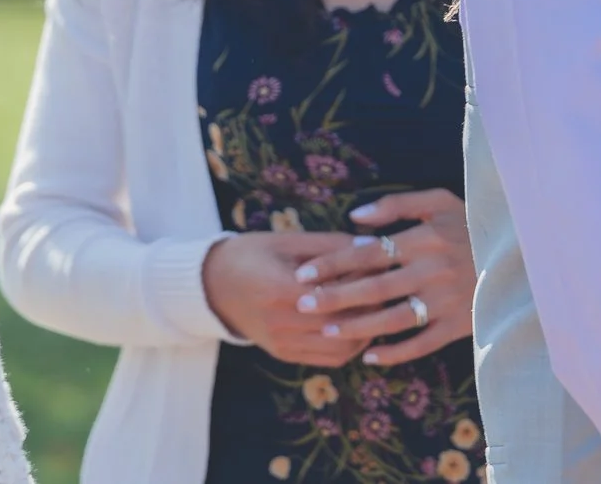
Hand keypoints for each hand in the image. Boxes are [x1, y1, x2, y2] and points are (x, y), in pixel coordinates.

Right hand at [202, 231, 366, 365]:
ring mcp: (283, 344)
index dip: (364, 285)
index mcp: (280, 289)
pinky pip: (329, 359)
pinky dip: (350, 345)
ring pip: (341, 348)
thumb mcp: (287, 241)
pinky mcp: (285, 355)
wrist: (213, 285)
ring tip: (376, 309)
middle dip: (370, 308)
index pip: (336, 295)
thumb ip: (330, 245)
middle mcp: (281, 323)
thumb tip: (372, 246)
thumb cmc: (251, 254)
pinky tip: (357, 325)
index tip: (382, 270)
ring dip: (365, 331)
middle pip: (342, 324)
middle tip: (387, 289)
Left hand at [291, 189, 476, 366]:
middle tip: (302, 305)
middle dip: (334, 297)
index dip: (333, 264)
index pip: (368, 252)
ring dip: (358, 327)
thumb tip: (354, 217)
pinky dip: (395, 353)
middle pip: (374, 288)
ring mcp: (447, 301)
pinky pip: (422, 344)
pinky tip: (369, 356)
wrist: (521, 257)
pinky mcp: (460, 325)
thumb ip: (397, 205)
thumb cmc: (473, 224)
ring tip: (327, 331)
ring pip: (393, 319)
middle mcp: (433, 271)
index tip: (303, 273)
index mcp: (425, 238)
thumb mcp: (440, 202)